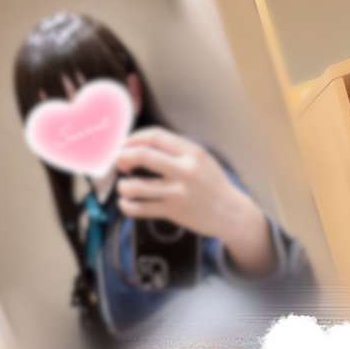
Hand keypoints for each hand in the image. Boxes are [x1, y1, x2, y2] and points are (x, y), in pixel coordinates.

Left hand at [115, 127, 274, 274]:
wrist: (230, 213)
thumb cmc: (212, 184)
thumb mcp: (201, 158)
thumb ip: (176, 150)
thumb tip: (141, 144)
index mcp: (191, 152)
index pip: (155, 136)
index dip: (133, 138)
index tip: (125, 145)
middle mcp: (185, 170)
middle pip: (142, 155)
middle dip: (123, 157)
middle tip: (119, 164)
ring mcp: (178, 192)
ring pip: (137, 186)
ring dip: (123, 186)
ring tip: (124, 188)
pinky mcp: (173, 212)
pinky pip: (140, 209)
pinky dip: (127, 206)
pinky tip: (126, 204)